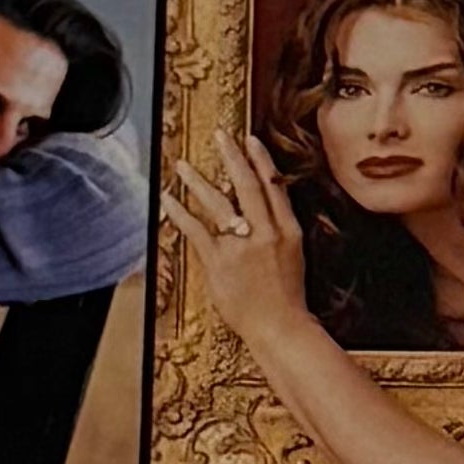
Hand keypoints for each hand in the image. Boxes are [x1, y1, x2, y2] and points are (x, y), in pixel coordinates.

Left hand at [162, 130, 309, 345]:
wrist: (281, 328)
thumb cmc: (287, 298)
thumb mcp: (294, 257)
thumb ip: (278, 232)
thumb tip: (259, 213)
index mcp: (288, 230)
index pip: (273, 186)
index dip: (261, 160)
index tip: (250, 141)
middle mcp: (266, 233)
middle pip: (247, 185)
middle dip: (232, 157)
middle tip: (220, 136)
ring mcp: (241, 247)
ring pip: (218, 203)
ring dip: (198, 180)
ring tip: (182, 165)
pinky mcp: (219, 262)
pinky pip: (195, 230)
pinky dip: (180, 212)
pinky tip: (169, 198)